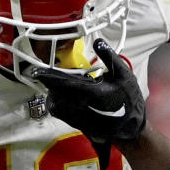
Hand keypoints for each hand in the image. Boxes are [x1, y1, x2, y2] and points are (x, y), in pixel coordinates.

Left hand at [32, 40, 145, 169]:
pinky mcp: (76, 123)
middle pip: (55, 94)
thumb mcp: (125, 75)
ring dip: (54, 94)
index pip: (63, 83)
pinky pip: (60, 113)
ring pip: (55, 105)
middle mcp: (81, 106)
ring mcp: (77, 117)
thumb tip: (97, 42)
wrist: (131, 128)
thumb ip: (110, 57)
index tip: (38, 72)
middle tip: (53, 76)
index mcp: (91, 92)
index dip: (48, 76)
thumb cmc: (129, 101)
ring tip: (60, 87)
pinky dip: (58, 103)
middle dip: (52, 84)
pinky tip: (67, 97)